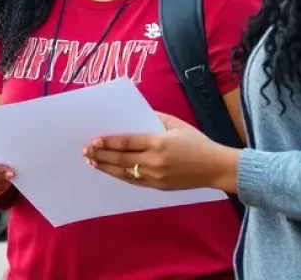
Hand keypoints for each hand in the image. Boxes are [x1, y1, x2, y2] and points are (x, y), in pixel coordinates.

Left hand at [83, 112, 239, 192]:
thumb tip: (135, 114)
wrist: (214, 167)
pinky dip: (120, 176)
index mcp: (158, 143)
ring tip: (93, 161)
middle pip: (121, 158)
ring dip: (106, 167)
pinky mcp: (158, 187)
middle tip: (86, 150)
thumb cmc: (196, 141)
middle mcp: (154, 162)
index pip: (126, 142)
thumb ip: (155, 118)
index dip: (108, 142)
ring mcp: (155, 177)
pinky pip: (134, 181)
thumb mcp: (176, 124)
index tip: (94, 140)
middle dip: (102, 154)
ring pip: (124, 173)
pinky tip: (111, 171)